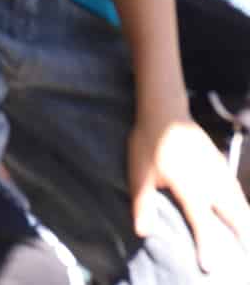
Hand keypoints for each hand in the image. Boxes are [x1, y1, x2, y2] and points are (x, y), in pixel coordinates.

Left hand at [129, 111, 249, 276]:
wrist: (164, 111)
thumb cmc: (147, 142)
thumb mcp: (139, 172)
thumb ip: (143, 203)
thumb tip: (142, 232)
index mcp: (191, 189)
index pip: (203, 224)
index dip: (208, 248)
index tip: (210, 267)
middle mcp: (211, 183)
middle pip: (235, 216)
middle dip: (242, 237)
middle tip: (244, 256)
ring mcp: (219, 172)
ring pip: (240, 202)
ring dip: (245, 221)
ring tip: (246, 238)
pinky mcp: (220, 163)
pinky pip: (237, 189)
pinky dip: (243, 204)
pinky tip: (242, 210)